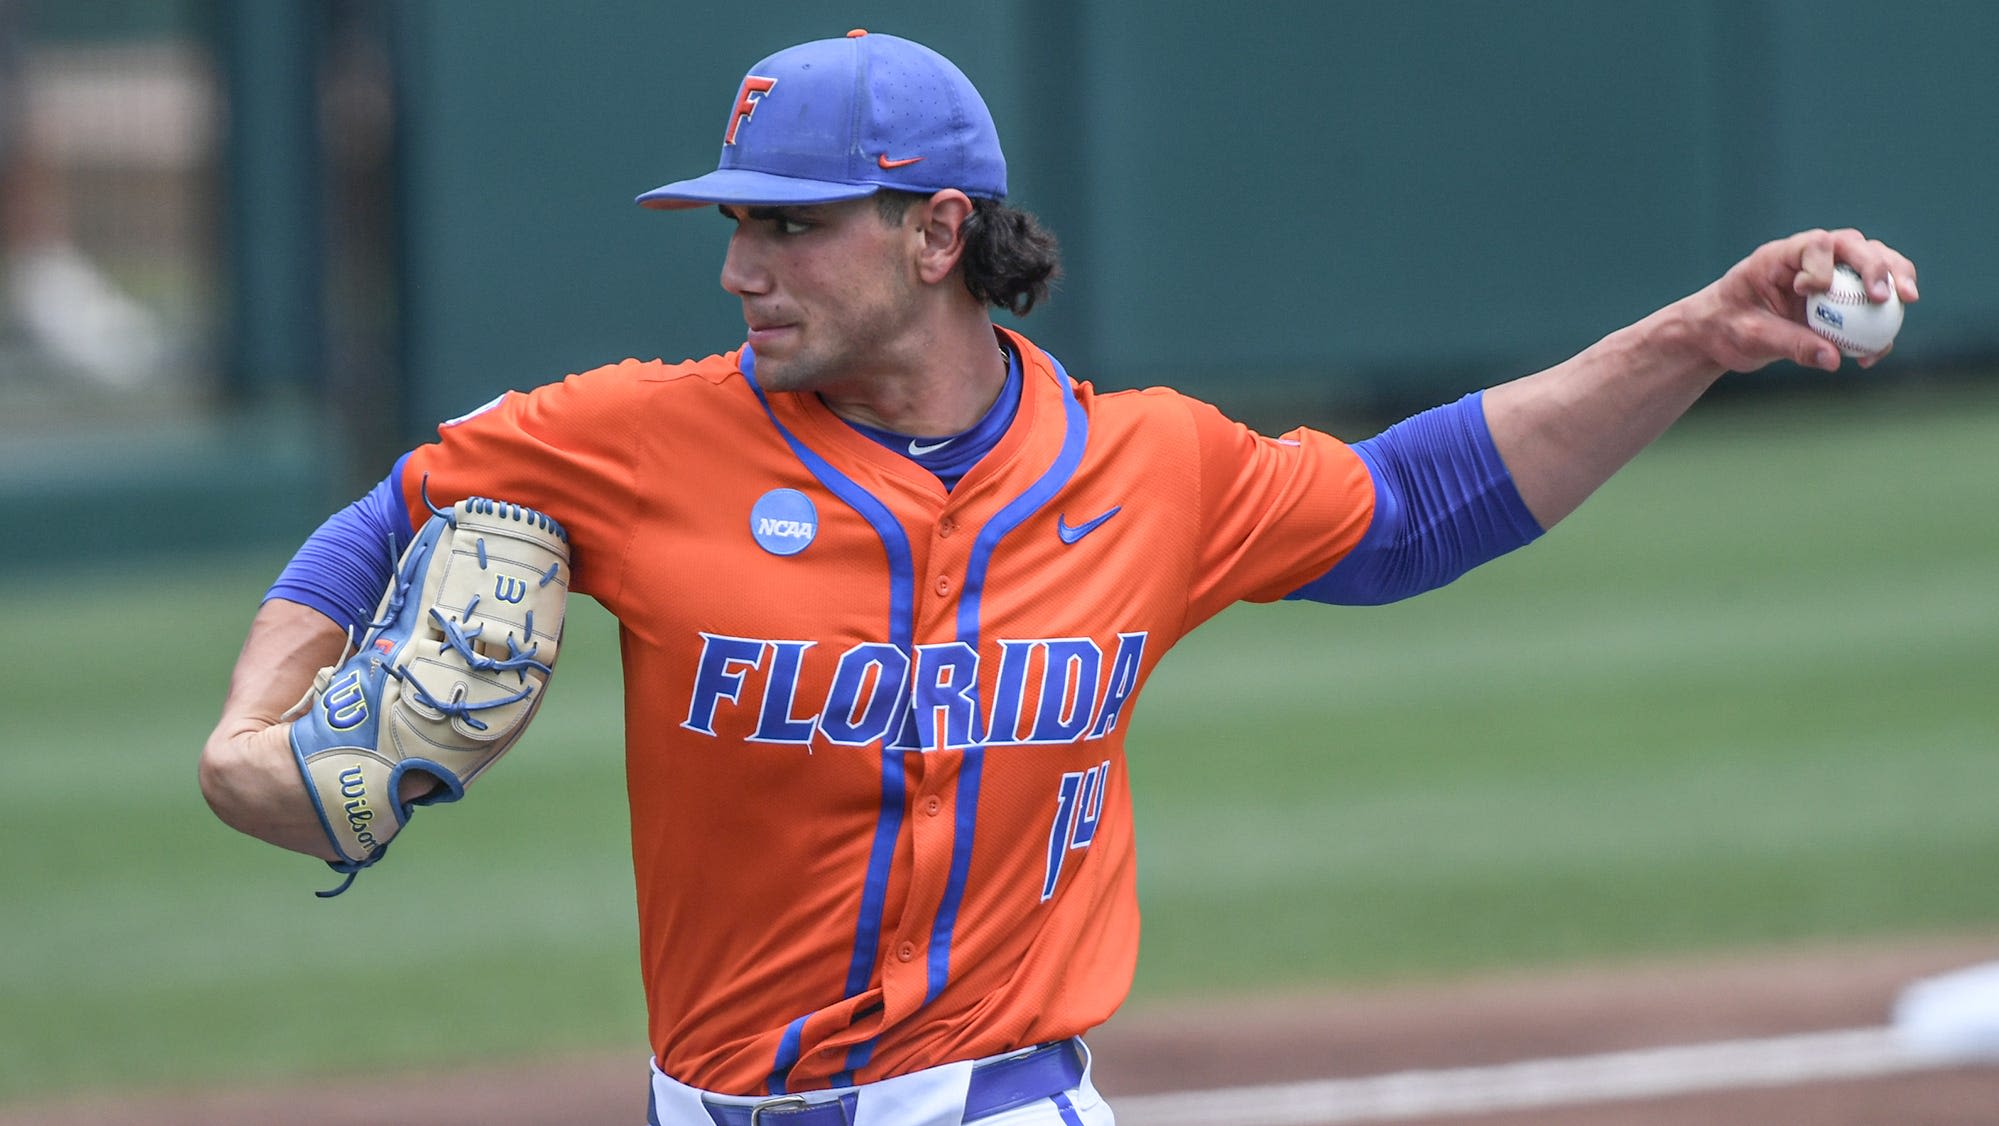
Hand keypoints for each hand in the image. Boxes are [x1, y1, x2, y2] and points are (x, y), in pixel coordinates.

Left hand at [1683, 228, 1919, 372]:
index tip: (1810, 291)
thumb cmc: (1725, 329)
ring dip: (1895, 281)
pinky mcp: (1839, 298)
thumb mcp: (1751, 338)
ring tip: (1907, 302)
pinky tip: (1873, 355)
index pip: (1814, 245)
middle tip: (1889, 295)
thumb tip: (1835, 359)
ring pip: (1873, 265)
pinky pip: (1869, 304)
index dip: (1821, 264)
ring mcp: (1829, 276)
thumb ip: (1791, 344)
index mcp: (1779, 258)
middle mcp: (1810, 259)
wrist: (1717, 337)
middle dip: (1878, 266)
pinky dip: (1878, 326)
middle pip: (1855, 247)